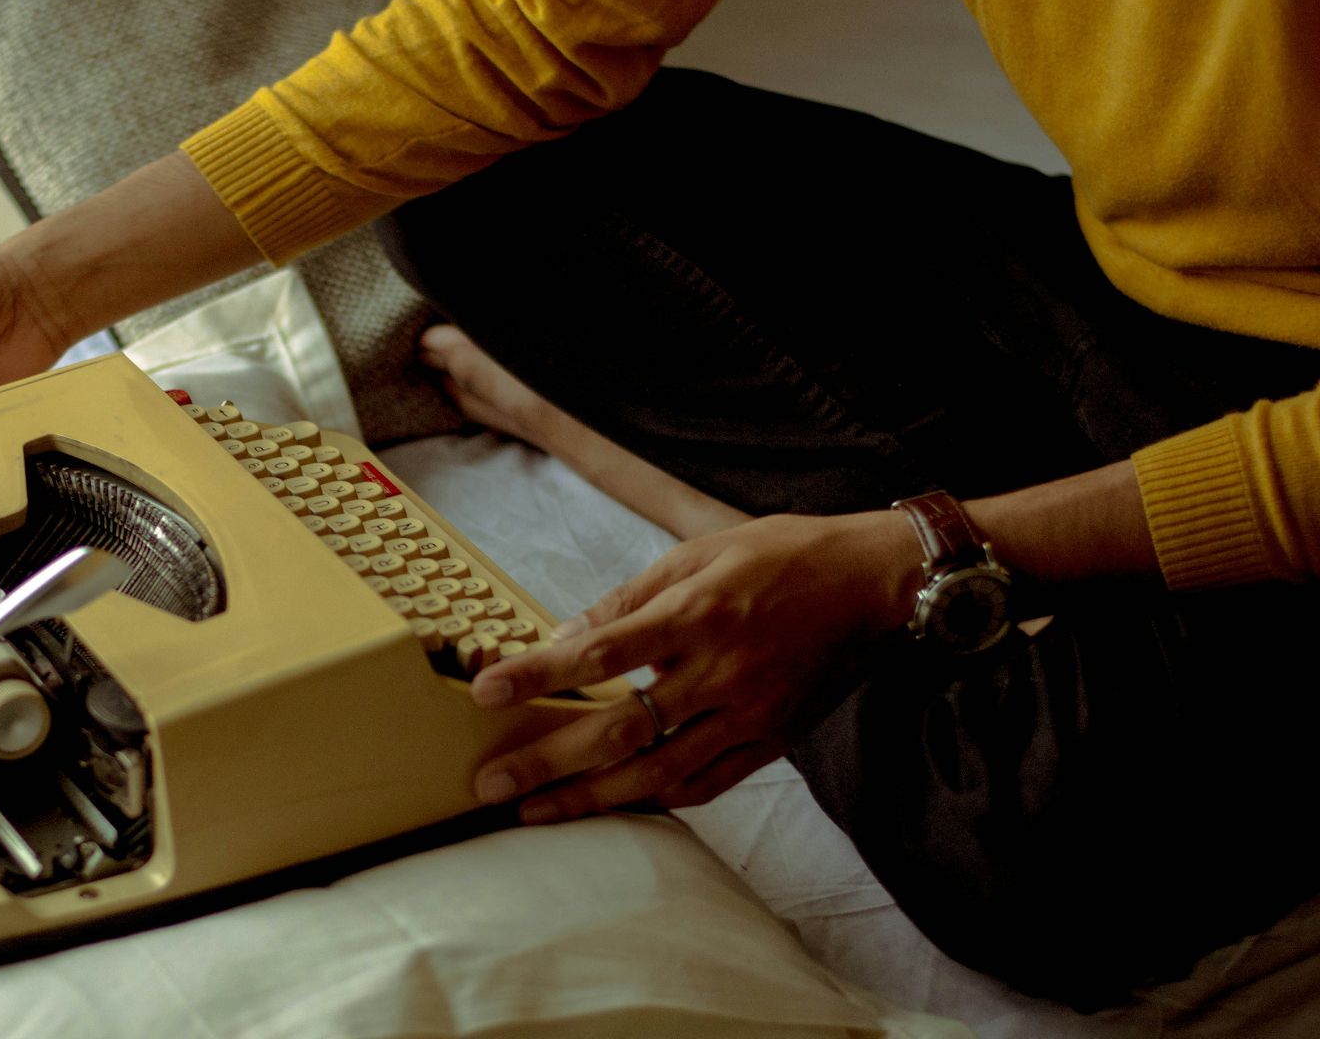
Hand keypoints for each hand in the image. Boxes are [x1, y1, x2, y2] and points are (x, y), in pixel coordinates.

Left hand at [470, 511, 917, 821]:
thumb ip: (629, 600)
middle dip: (549, 761)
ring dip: (591, 798)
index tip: (487, 692)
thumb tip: (567, 638)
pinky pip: (707, 784)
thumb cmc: (784, 557)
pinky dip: (658, 799)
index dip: (540, 675)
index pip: (601, 654)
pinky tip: (617, 806)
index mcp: (698, 614)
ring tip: (536, 813)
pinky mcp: (772, 740)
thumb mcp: (698, 551)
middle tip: (491, 783)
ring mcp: (749, 714)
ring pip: (658, 772)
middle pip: (621, 728)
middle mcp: (720, 672)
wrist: (878, 584)